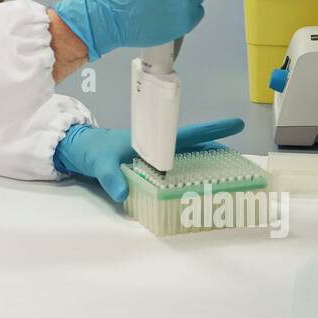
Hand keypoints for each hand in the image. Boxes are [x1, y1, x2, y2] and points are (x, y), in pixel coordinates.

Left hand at [52, 118, 245, 201]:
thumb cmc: (91, 149)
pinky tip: (192, 188)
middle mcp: (156, 148)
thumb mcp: (99, 163)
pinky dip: (184, 177)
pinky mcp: (145, 169)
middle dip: (215, 151)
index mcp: (151, 140)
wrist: (77, 150)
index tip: (235, 124)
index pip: (187, 135)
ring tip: (225, 174)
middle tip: (239, 159)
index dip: (211, 131)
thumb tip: (122, 192)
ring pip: (184, 160)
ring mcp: (151, 159)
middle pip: (192, 148)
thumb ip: (110, 177)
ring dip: (202, 165)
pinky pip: (171, 172)